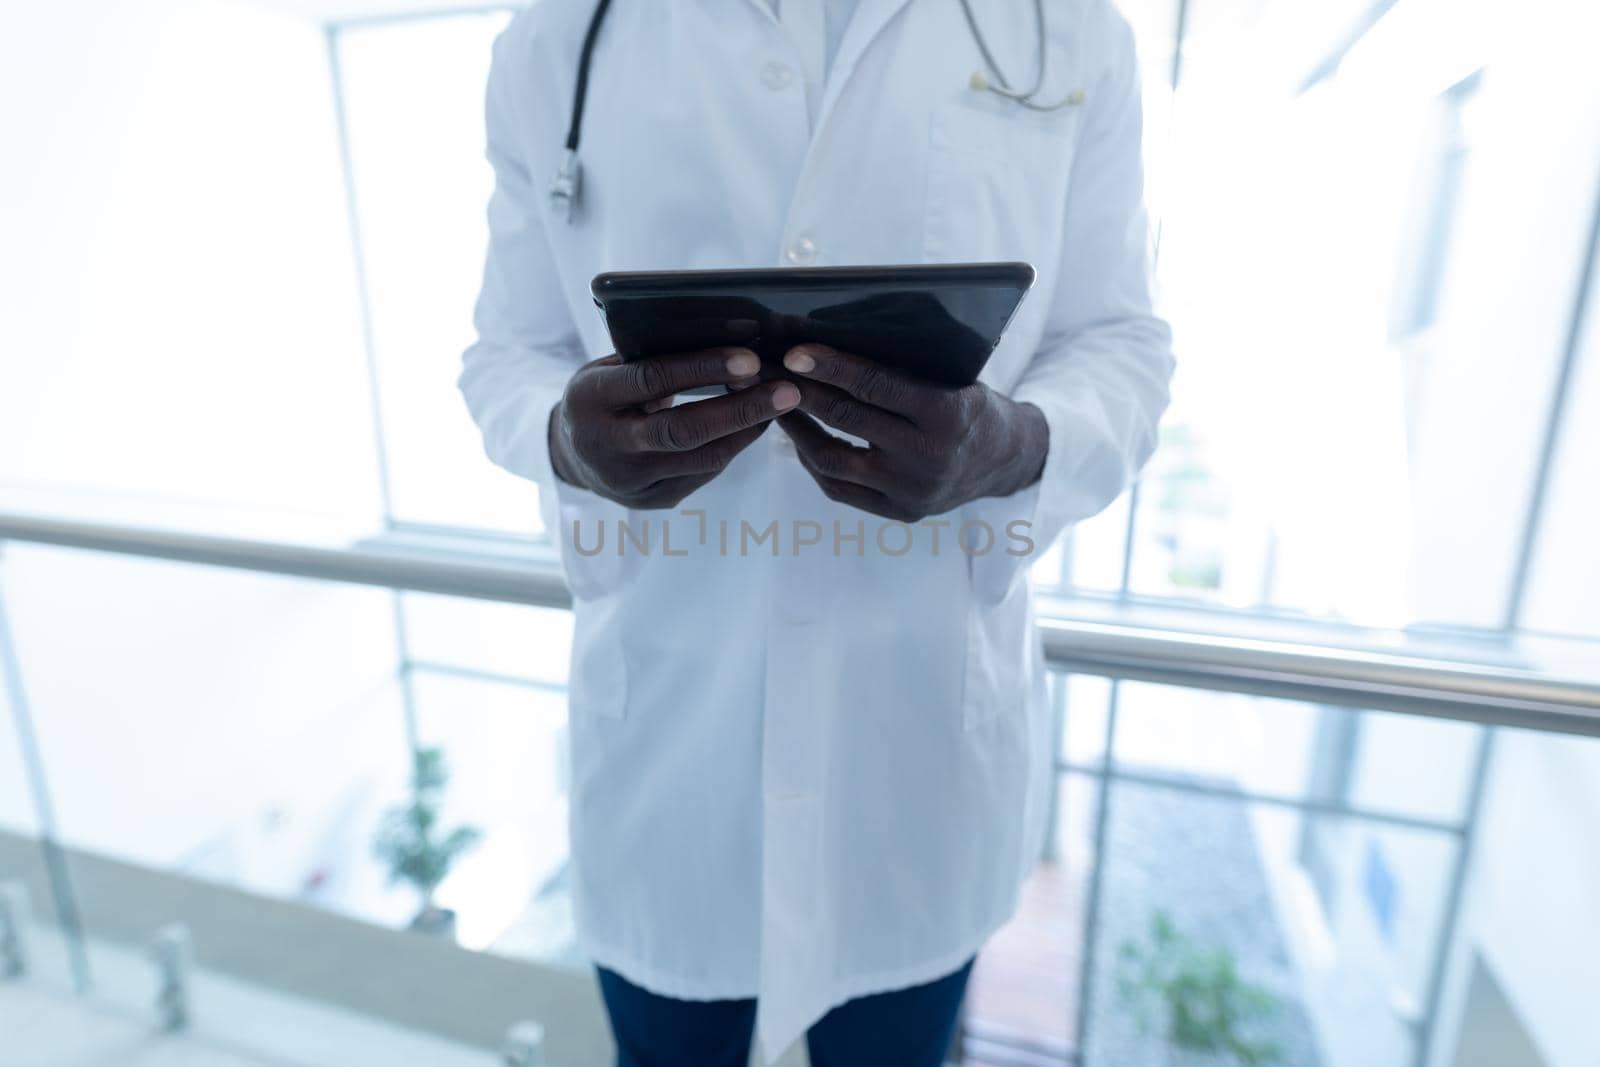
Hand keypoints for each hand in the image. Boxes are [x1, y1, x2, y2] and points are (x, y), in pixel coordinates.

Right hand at [549, 347, 799, 507]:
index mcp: (588, 398)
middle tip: (787, 391)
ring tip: (780, 403)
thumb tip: (728, 335)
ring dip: (747, 429)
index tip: (750, 359)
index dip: (702, 369)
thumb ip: (652, 356)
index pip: (651, 380)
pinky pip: (703, 473)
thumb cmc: (606, 392)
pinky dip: (733, 446)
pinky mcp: (652, 501)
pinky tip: (754, 424)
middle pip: (682, 431)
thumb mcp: (612, 366)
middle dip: (741, 410)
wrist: (573, 452)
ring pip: (701, 459)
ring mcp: (628, 480)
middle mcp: (604, 444)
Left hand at [777, 344, 1046, 521]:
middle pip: (846, 420)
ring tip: (776, 403)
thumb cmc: (968, 401)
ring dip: (796, 429)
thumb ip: (901, 367)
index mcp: (946, 413)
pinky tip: (799, 437)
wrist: (1004, 459)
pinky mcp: (900, 512)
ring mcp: (912, 491)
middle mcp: (929, 457)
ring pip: (832, 460)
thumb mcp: (951, 376)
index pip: (875, 385)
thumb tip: (828, 339)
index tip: (793, 352)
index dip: (830, 367)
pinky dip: (812, 461)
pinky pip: (839, 489)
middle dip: (800, 392)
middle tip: (767, 372)